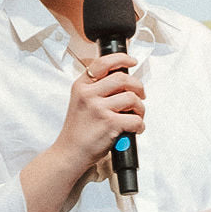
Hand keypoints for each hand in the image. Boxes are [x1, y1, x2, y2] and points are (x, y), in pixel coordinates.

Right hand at [51, 51, 144, 176]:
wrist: (70, 153)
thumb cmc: (78, 131)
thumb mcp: (80, 102)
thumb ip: (96, 89)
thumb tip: (122, 82)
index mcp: (81, 86)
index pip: (103, 63)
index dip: (122, 59)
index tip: (132, 62)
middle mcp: (89, 94)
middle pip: (122, 78)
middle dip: (138, 86)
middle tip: (140, 95)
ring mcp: (99, 108)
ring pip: (132, 98)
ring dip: (140, 108)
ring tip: (136, 115)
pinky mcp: (109, 123)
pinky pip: (135, 119)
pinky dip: (139, 125)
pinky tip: (135, 129)